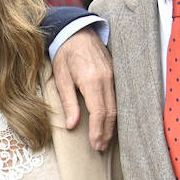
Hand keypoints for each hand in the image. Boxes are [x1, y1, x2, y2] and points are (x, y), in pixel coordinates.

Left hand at [52, 27, 115, 149]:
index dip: (98, 131)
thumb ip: (68, 102)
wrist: (77, 32)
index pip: (99, 112)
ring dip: (112, 125)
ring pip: (117, 106)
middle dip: (107, 133)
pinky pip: (118, 98)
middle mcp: (107, 79)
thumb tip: (72, 125)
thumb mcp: (61, 78)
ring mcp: (114, 76)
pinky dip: (115, 113)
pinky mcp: (116, 75)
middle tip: (100, 148)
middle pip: (111, 112)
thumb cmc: (66, 54)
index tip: (95, 145)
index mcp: (92, 80)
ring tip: (105, 140)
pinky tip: (109, 122)